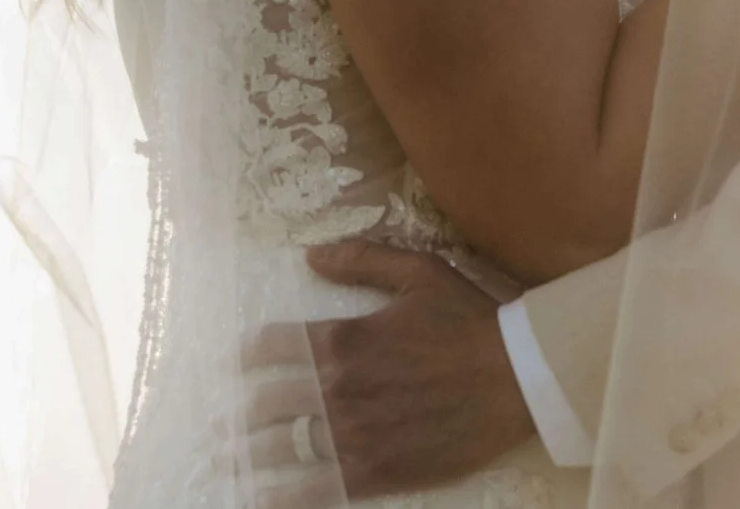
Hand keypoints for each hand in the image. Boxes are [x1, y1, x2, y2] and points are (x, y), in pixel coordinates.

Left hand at [238, 242, 534, 506]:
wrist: (519, 378)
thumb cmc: (471, 321)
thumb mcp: (420, 273)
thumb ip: (362, 260)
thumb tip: (310, 255)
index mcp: (346, 339)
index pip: (276, 345)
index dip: (249, 353)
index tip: (237, 362)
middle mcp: (340, 388)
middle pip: (270, 404)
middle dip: (239, 415)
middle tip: (220, 426)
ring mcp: (357, 434)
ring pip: (286, 448)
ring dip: (251, 454)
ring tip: (230, 461)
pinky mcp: (379, 471)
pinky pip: (321, 489)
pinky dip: (288, 496)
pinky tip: (266, 500)